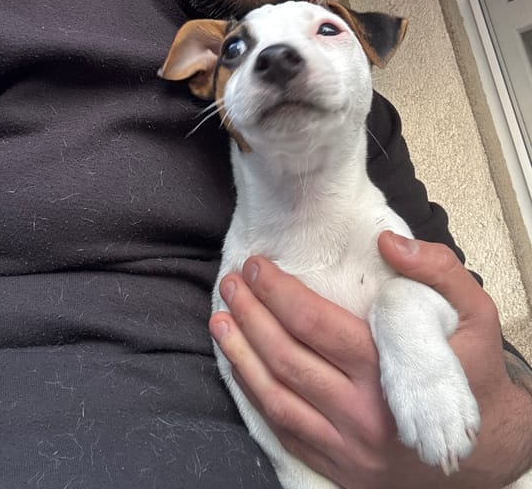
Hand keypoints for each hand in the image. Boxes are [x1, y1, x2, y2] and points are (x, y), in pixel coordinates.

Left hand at [210, 233, 531, 488]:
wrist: (489, 456)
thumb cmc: (477, 375)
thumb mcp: (476, 314)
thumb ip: (438, 271)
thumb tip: (388, 243)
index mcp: (389, 372)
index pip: (315, 324)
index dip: (278, 292)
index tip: (257, 265)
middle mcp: (361, 414)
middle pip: (286, 358)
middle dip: (250, 316)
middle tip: (231, 283)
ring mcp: (347, 448)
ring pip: (275, 398)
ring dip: (240, 355)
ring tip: (220, 319)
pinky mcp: (340, 468)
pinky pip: (284, 431)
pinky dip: (255, 397)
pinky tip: (240, 368)